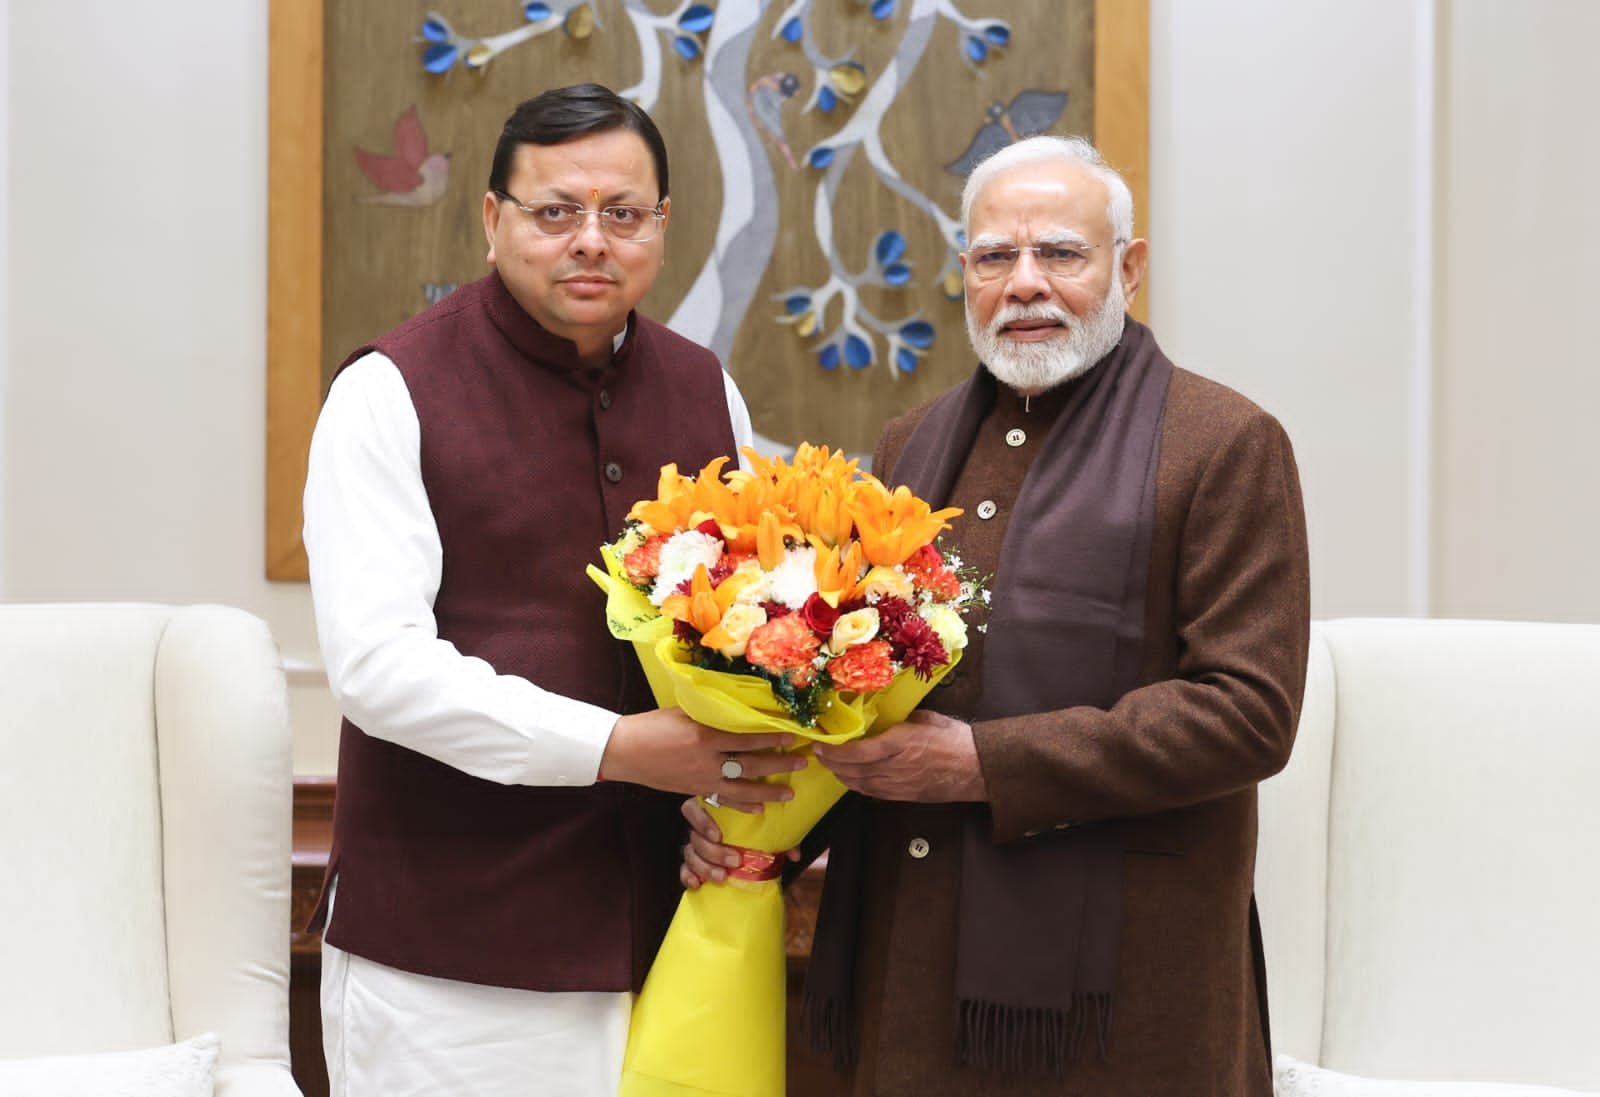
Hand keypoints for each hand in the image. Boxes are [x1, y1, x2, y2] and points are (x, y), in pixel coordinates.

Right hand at [599, 708, 804, 808]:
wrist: (624, 750)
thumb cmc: (653, 725)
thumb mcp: (684, 712)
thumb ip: (711, 714)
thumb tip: (739, 708)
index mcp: (705, 735)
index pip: (747, 737)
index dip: (773, 738)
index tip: (794, 737)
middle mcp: (707, 759)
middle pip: (751, 764)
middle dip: (779, 764)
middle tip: (803, 763)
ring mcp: (701, 779)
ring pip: (742, 788)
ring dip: (768, 791)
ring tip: (790, 793)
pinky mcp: (694, 791)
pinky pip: (724, 799)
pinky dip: (743, 805)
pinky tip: (760, 808)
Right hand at [678, 796, 799, 888]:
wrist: (748, 852)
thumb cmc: (755, 833)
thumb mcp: (767, 832)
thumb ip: (780, 839)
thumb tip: (794, 855)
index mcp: (713, 809)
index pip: (697, 808)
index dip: (703, 821)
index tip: (719, 835)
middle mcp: (700, 826)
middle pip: (695, 836)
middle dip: (714, 851)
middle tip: (735, 860)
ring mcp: (694, 845)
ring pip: (690, 853)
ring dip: (705, 866)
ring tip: (722, 876)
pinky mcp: (691, 863)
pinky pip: (683, 869)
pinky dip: (688, 876)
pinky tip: (697, 885)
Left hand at [811, 709, 987, 802]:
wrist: (978, 768)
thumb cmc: (956, 739)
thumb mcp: (925, 719)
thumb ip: (900, 722)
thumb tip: (882, 719)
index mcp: (900, 743)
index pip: (858, 752)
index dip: (835, 751)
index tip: (821, 745)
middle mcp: (896, 767)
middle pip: (853, 770)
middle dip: (832, 764)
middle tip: (820, 755)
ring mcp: (900, 785)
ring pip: (860, 785)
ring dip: (842, 776)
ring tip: (832, 766)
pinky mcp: (905, 796)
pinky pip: (874, 793)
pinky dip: (858, 786)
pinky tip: (853, 779)